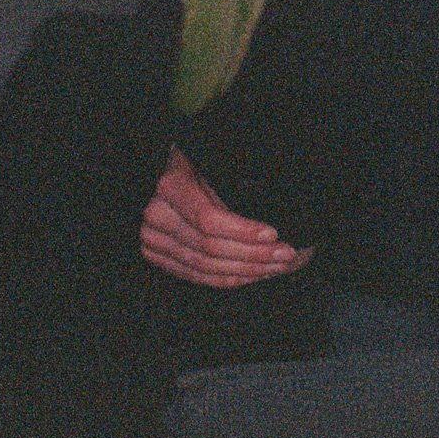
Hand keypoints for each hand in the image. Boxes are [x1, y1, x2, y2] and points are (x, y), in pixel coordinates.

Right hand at [139, 147, 311, 286]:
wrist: (163, 171)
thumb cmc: (195, 160)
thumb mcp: (211, 160)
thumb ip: (231, 180)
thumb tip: (270, 211)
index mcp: (170, 185)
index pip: (209, 219)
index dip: (242, 231)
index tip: (273, 233)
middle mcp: (156, 216)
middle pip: (209, 248)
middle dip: (253, 255)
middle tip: (285, 254)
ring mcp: (153, 240)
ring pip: (206, 268)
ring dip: (246, 271)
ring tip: (277, 266)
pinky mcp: (158, 257)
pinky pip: (197, 276)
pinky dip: (229, 278)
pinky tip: (254, 273)